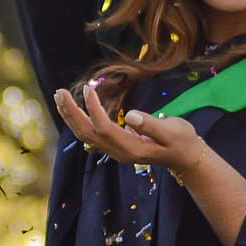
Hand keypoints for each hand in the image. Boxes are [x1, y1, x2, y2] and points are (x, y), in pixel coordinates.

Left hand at [53, 84, 202, 178]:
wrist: (185, 157)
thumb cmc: (182, 141)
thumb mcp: (173, 131)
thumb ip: (151, 125)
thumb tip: (131, 116)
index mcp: (131, 149)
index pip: (104, 128)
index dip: (93, 109)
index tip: (88, 89)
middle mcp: (119, 152)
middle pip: (88, 133)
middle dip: (72, 112)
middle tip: (59, 91)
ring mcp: (116, 150)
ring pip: (86, 134)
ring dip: (71, 116)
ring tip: (60, 96)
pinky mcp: (116, 146)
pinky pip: (91, 134)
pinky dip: (79, 120)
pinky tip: (72, 109)